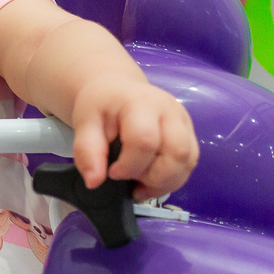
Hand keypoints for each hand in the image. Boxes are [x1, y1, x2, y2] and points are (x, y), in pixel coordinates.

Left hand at [70, 76, 198, 199]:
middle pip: (177, 153)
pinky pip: (189, 164)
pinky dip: (171, 180)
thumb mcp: (84, 123)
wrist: (116, 90)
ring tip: (140, 183)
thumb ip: (87, 152)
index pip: (145, 141)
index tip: (112, 172)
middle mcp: (170, 111)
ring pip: (188, 161)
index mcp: (141, 103)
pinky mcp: (189, 134)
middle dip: (153, 177)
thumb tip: (93, 182)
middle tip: (130, 179)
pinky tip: (150, 181)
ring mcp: (184, 122)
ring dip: (165, 182)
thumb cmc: (102, 105)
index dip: (129, 166)